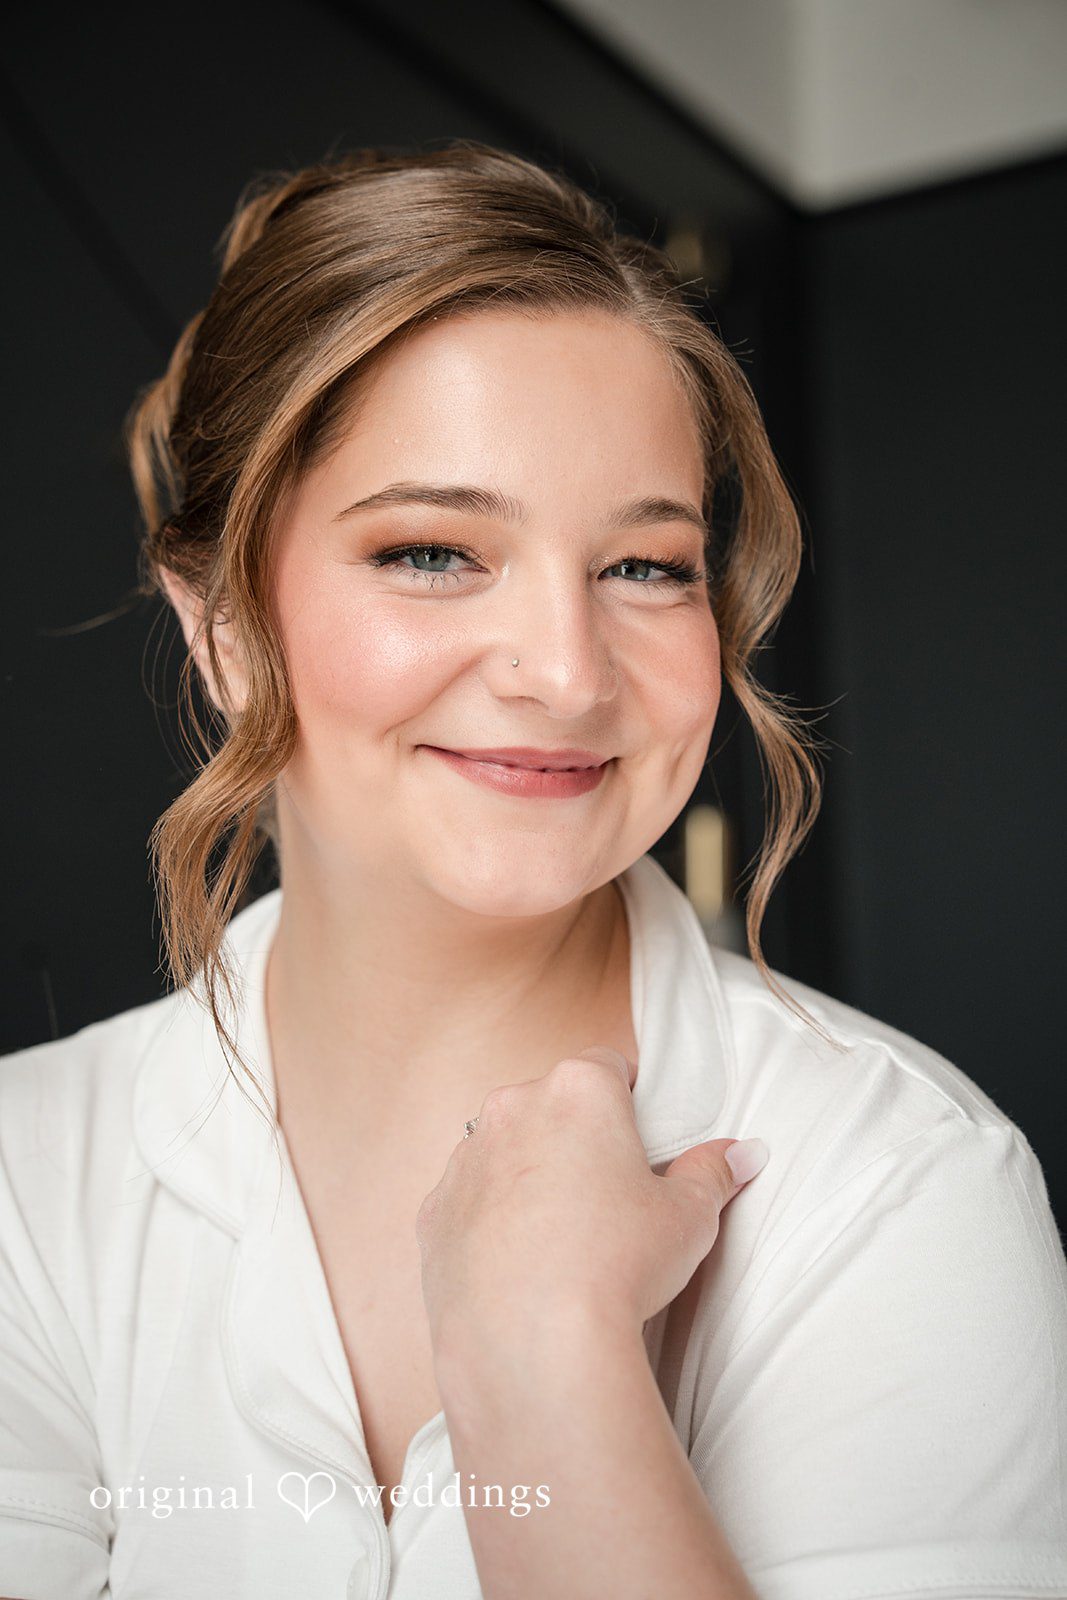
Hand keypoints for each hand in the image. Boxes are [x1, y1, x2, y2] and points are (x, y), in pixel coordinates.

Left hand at [415, 1045, 768, 1348]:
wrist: (532, 1340)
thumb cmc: (618, 1265)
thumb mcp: (689, 1217)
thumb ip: (712, 1173)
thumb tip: (742, 1153)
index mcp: (578, 1090)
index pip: (608, 1066)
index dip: (629, 1099)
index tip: (641, 1137)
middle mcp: (512, 1108)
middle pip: (550, 1103)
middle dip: (576, 1136)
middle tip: (610, 1193)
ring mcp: (466, 1159)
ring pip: (504, 1150)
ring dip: (528, 1175)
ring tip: (564, 1235)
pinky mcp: (434, 1212)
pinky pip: (469, 1201)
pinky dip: (490, 1220)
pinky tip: (521, 1264)